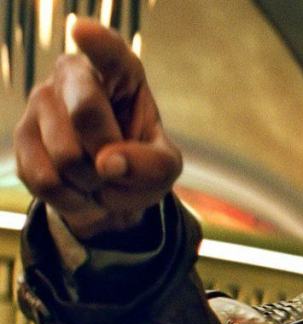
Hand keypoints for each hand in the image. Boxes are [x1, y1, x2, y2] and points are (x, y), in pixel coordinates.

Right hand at [14, 18, 180, 240]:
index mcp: (120, 71)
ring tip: (99, 178)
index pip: (110, 52)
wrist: (107, 188)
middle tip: (118, 166)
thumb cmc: (141, 163)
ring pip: (66, 155)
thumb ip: (151, 165)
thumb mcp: (165, 168)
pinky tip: (79, 189)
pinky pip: (46, 179)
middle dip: (110, 155)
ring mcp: (41, 103)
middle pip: (86, 113)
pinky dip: (72, 198)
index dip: (97, 42)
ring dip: (92, 183)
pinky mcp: (21, 137)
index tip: (82, 30)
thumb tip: (107, 163)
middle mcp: (74, 76)